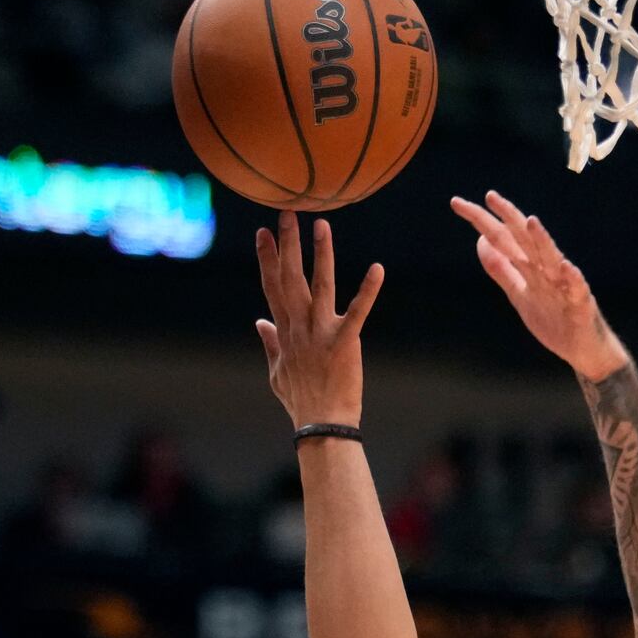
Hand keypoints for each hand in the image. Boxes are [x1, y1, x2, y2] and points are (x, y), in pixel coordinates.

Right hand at [254, 212, 382, 426]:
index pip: (272, 287)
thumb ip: (269, 344)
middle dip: (286, 244)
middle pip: (289, 278)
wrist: (321, 425)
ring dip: (321, 254)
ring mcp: (320, 333)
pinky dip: (368, 291)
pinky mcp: (345, 343)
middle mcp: (299, 327)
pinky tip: (377, 268)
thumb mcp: (276, 373)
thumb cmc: (301, 403)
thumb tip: (259, 323)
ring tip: (322, 224)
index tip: (262, 232)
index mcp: (284, 332)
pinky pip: (358, 312)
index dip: (267, 258)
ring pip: (319, 286)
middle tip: (287, 212)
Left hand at [450, 191, 629, 379]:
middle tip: (490, 196)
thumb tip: (480, 241)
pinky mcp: (581, 306)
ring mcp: (565, 287)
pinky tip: (565, 267)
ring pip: (552, 260)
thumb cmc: (553, 319)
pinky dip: (572, 279)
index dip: (483, 221)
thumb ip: (502, 269)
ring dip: (543, 241)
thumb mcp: (519, 294)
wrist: (583, 350)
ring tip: (532, 222)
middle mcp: (547, 270)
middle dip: (509, 217)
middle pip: (525, 240)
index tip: (458, 203)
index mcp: (530, 267)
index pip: (504, 238)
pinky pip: (577, 290)